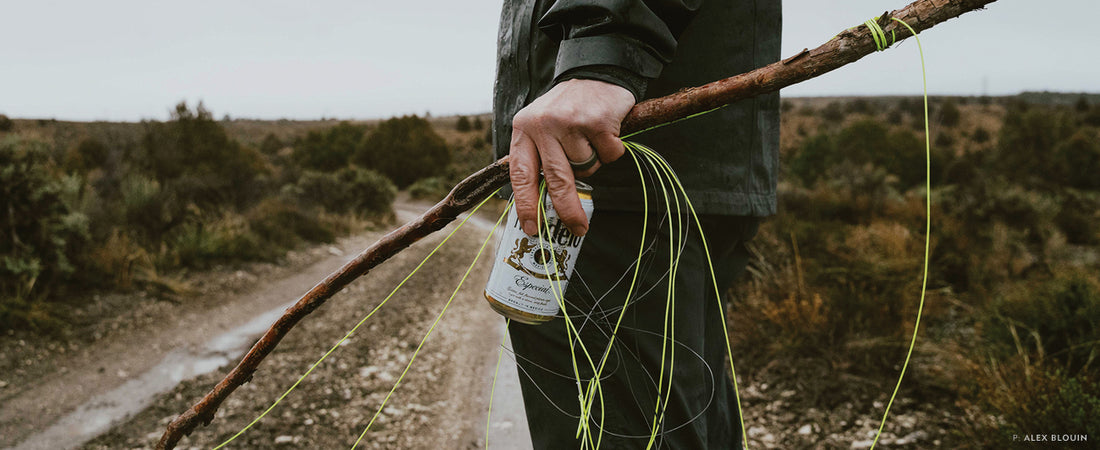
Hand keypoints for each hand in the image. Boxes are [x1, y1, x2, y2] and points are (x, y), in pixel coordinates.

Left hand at [509, 78, 634, 235]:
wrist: (596, 71)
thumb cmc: (567, 109)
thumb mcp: (540, 126)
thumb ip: (537, 158)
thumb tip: (537, 205)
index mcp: (524, 129)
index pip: (520, 174)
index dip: (526, 205)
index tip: (533, 228)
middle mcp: (543, 125)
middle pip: (557, 181)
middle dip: (568, 210)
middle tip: (578, 229)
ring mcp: (571, 122)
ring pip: (586, 168)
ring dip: (593, 161)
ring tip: (590, 139)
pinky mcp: (598, 121)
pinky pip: (608, 155)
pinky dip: (611, 149)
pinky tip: (606, 131)